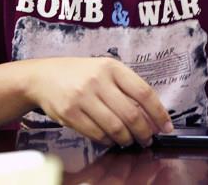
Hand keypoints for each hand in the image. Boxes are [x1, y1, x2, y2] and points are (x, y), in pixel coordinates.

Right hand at [25, 57, 173, 146]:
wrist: (42, 77)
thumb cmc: (77, 74)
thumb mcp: (103, 69)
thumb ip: (125, 87)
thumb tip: (151, 115)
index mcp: (111, 67)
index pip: (144, 92)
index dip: (159, 113)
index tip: (165, 126)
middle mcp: (98, 80)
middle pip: (131, 114)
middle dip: (144, 132)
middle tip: (147, 139)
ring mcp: (83, 97)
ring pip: (115, 127)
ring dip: (127, 139)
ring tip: (129, 140)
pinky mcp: (70, 113)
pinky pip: (96, 133)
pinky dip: (108, 140)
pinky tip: (110, 138)